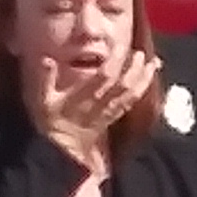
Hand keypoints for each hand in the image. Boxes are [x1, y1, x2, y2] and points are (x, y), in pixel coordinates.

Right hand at [38, 48, 155, 157]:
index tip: (121, 45)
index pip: (103, 76)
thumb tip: (47, 59)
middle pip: (122, 84)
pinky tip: (148, 81)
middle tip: (141, 52)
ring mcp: (108, 112)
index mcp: (82, 96)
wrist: (61, 150)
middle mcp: (99, 104)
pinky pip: (130, 104)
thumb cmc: (51, 123)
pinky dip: (140, 91)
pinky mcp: (113, 118)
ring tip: (154, 63)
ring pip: (130, 94)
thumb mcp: (42, 102)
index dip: (115, 60)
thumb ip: (45, 80)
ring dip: (143, 79)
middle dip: (134, 68)